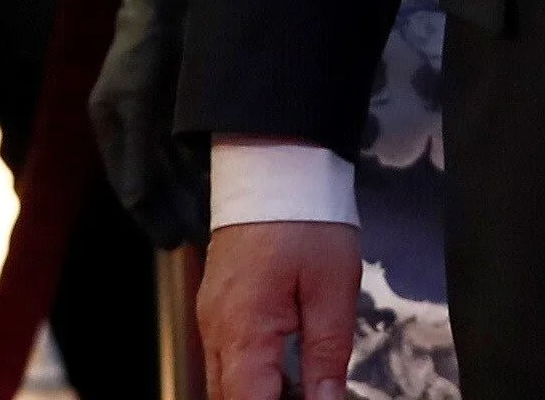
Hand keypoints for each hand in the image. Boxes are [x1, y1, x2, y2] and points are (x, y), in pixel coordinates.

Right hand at [198, 219, 358, 399]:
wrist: (274, 168)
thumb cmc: (307, 221)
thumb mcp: (334, 289)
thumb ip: (328, 353)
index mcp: (244, 332)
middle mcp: (215, 332)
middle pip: (230, 398)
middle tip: (312, 394)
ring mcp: (211, 319)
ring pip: (225, 381)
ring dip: (260, 393)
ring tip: (305, 388)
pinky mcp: (216, 306)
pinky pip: (226, 357)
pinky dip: (252, 373)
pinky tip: (287, 371)